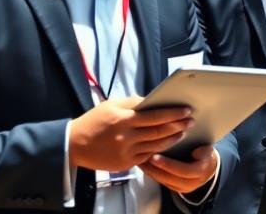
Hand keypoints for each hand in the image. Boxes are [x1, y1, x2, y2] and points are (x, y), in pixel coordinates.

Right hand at [69, 98, 193, 171]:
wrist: (74, 144)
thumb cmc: (95, 120)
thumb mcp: (113, 104)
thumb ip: (134, 103)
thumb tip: (154, 102)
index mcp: (125, 119)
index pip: (156, 116)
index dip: (173, 113)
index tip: (187, 110)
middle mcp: (126, 137)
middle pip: (159, 132)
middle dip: (178, 126)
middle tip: (191, 121)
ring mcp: (125, 152)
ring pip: (155, 146)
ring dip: (172, 139)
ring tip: (183, 132)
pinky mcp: (124, 164)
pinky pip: (146, 157)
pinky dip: (158, 150)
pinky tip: (167, 145)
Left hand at [140, 146, 219, 194]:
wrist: (210, 167)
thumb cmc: (205, 151)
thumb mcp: (204, 146)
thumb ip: (191, 144)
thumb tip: (176, 131)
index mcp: (201, 169)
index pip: (182, 170)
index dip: (167, 164)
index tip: (154, 157)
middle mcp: (192, 182)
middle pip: (170, 178)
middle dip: (154, 169)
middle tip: (142, 158)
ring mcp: (184, 188)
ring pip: (164, 182)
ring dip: (151, 172)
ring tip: (140, 161)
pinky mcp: (177, 190)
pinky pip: (163, 183)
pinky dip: (153, 175)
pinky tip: (146, 168)